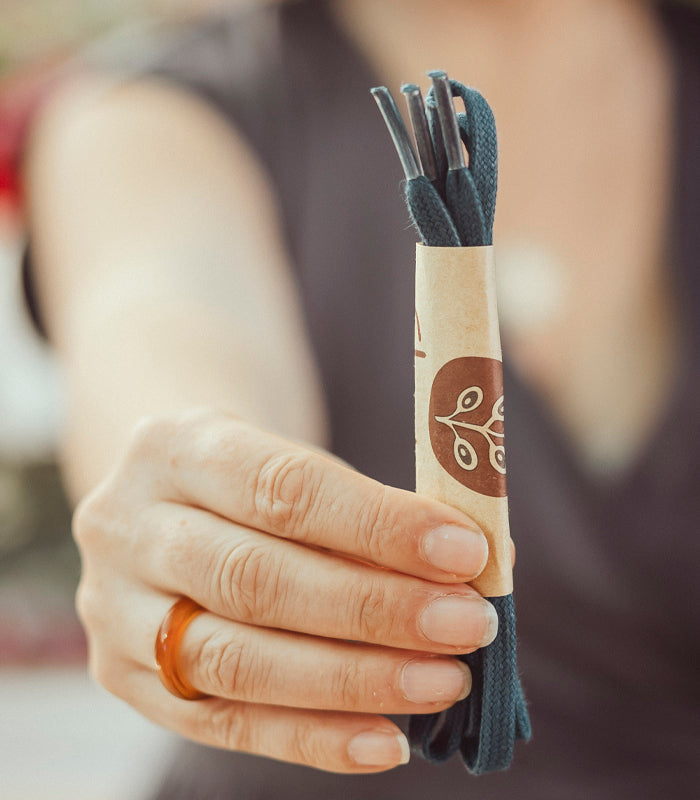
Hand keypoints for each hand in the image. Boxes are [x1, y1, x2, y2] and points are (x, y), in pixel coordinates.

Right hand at [74, 408, 496, 772]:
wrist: (170, 497)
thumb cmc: (254, 479)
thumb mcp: (299, 463)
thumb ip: (375, 514)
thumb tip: (479, 568)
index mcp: (176, 445)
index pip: (282, 488)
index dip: (378, 525)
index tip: (466, 553)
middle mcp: (128, 524)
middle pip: (254, 578)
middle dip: (374, 608)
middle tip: (467, 625)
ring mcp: (114, 607)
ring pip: (235, 659)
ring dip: (353, 680)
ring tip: (442, 682)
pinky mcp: (122, 675)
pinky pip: (221, 722)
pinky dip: (311, 738)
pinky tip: (387, 741)